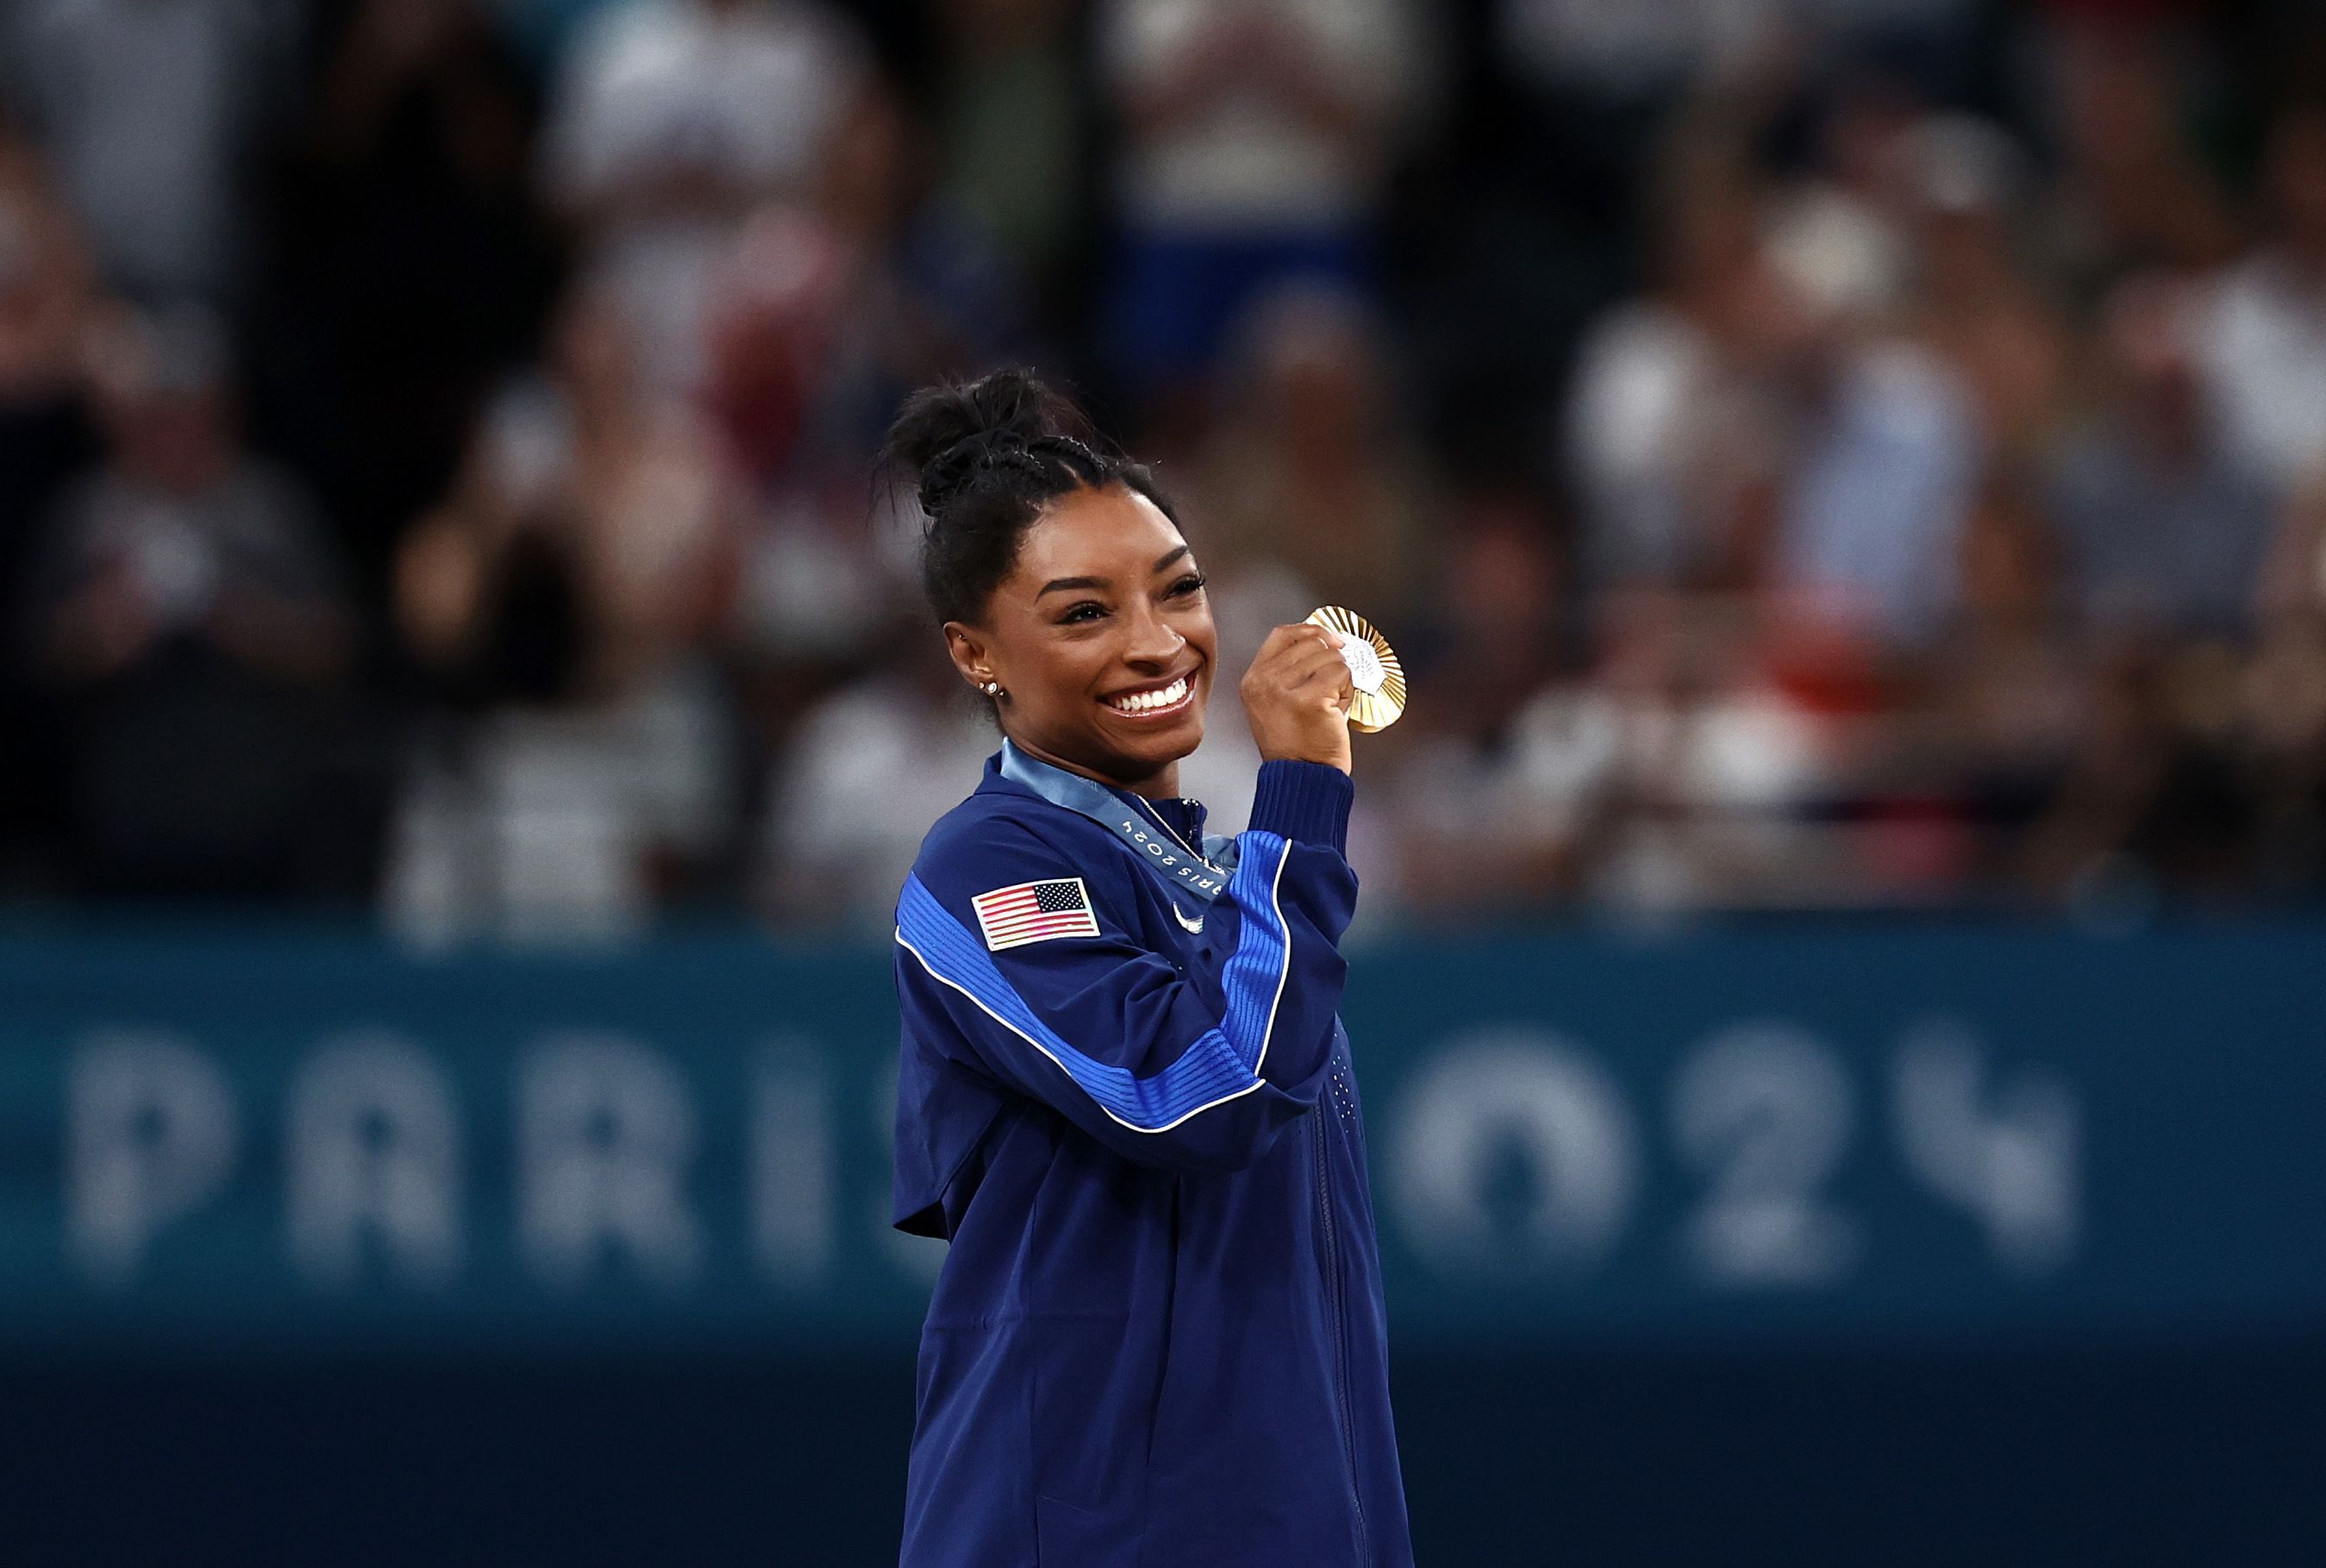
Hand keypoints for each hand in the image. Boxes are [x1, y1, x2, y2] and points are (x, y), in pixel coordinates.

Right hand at [1241, 623, 1354, 774]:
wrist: (1301, 779)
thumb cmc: (1295, 746)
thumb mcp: (1275, 703)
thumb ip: (1288, 671)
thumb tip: (1322, 640)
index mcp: (1253, 680)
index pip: (1282, 634)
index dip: (1310, 630)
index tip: (1329, 638)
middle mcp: (1264, 682)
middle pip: (1311, 643)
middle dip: (1331, 663)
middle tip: (1330, 689)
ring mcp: (1285, 690)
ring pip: (1330, 658)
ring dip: (1340, 679)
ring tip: (1330, 704)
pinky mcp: (1310, 700)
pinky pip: (1342, 674)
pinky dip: (1347, 691)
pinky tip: (1336, 711)